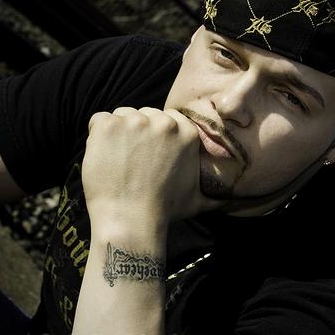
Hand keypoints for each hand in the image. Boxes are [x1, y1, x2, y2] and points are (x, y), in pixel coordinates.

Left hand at [82, 107, 221, 233]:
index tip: (150, 155)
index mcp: (187, 132)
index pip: (167, 118)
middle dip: (138, 133)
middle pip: (144, 114)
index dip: (156, 136)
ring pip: (122, 116)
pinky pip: (98, 120)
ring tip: (119, 162)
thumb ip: (216, 193)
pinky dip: (97, 136)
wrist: (130, 220)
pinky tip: (104, 158)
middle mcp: (164, 122)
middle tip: (133, 162)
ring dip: (118, 134)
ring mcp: (135, 121)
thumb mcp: (198, 200)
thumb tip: (237, 199)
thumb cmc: (164, 211)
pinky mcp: (108, 125)